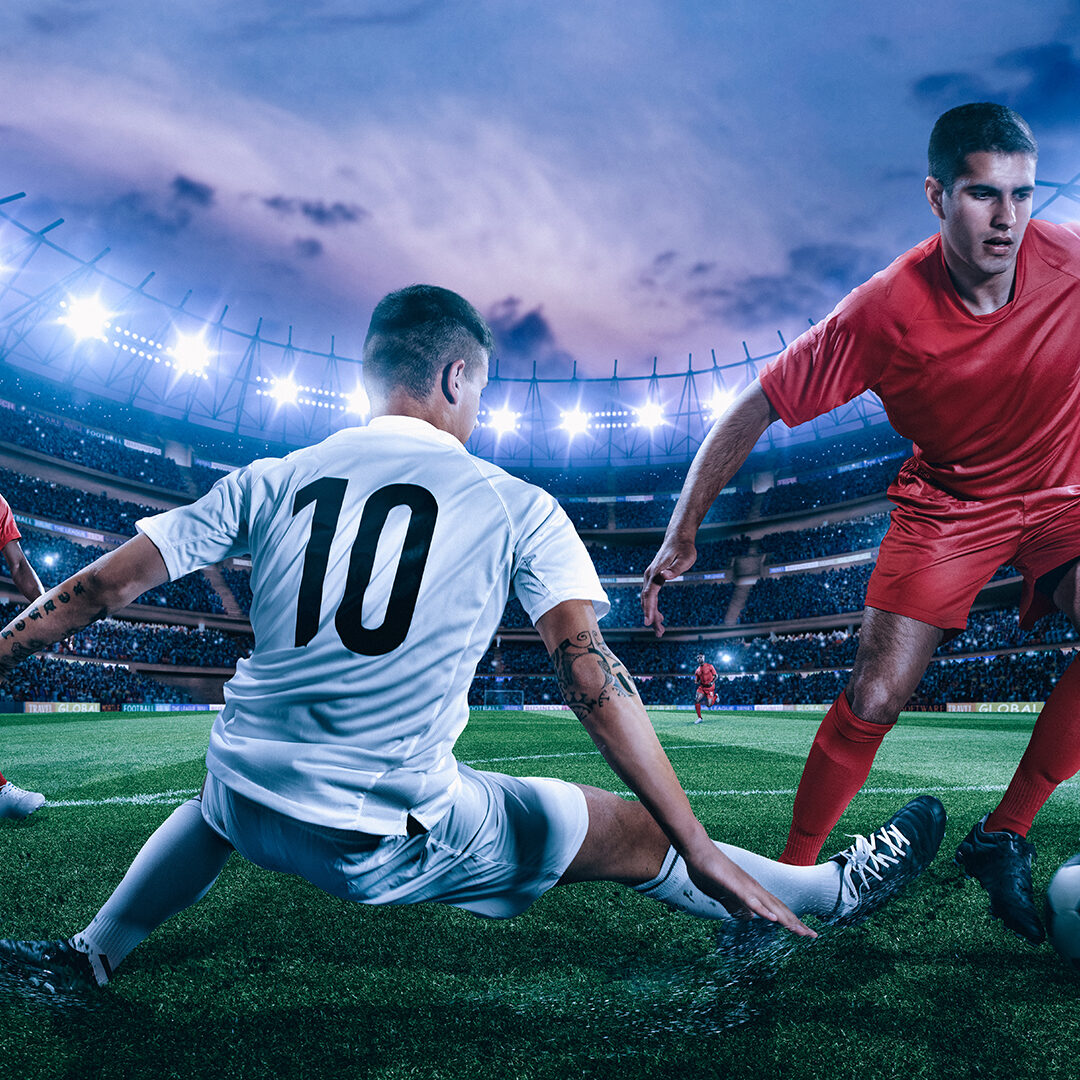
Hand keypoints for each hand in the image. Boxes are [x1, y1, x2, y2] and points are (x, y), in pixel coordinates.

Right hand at [640, 536, 696, 636]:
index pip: (650, 594)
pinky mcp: (653, 577)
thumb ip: (675, 569)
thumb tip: (665, 576)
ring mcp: (650, 576)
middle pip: (647, 600)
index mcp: (656, 573)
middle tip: (659, 633)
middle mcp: (650, 575)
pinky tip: (659, 616)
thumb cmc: (684, 548)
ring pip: (647, 599)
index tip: (649, 622)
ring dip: (652, 614)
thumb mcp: (685, 558)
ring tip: (660, 629)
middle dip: (651, 617)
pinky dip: (653, 607)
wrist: (677, 538)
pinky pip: (650, 595)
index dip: (649, 609)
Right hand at [685, 846, 816, 938]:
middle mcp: (752, 888)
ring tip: (799, 931)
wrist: (697, 848)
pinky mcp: (733, 885)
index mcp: (751, 891)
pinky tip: (771, 918)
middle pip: (778, 908)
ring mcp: (744, 886)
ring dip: (784, 918)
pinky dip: (762, 909)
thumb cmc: (708, 869)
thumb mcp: (723, 893)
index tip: (804, 932)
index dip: (790, 920)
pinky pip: (749, 900)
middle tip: (812, 936)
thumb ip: (735, 905)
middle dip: (794, 922)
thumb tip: (748, 918)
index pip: (775, 908)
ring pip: (768, 905)